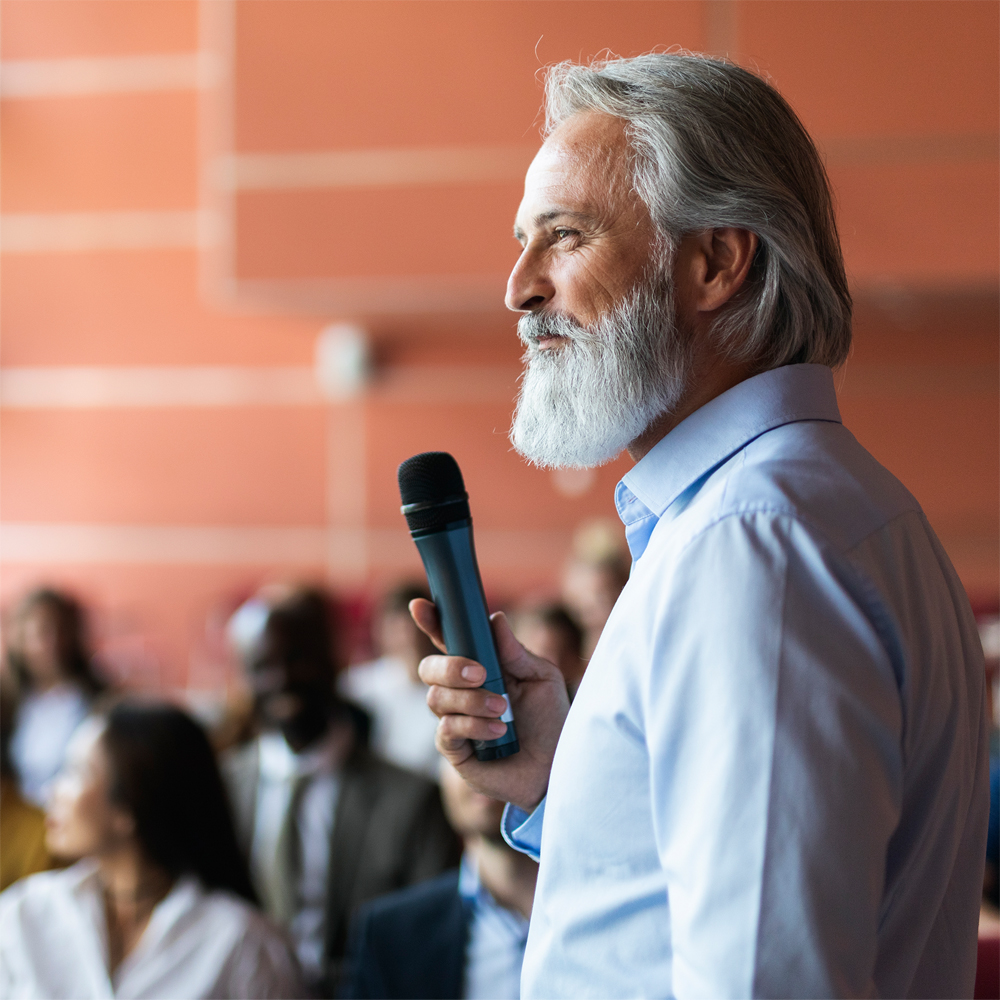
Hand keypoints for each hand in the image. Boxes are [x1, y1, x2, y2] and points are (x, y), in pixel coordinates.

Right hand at [411, 598, 568, 811]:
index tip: (420, 606)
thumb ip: (515, 652)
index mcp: (480, 667)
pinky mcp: (454, 750)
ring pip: (436, 698)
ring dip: (471, 701)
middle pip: (429, 668)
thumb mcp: (542, 679)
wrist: (558, 768)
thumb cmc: (551, 721)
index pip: (447, 640)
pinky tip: (499, 732)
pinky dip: (473, 725)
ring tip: (502, 710)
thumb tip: (495, 619)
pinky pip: (446, 730)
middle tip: (480, 674)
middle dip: (450, 667)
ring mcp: (454, 720)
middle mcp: (461, 691)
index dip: (430, 622)